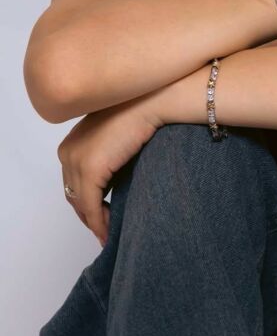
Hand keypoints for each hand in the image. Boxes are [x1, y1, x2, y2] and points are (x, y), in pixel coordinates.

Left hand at [57, 94, 160, 246]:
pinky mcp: (90, 169)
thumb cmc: (141, 113)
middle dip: (86, 214)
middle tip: (102, 230)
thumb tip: (114, 181)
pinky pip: (90, 205)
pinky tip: (108, 230)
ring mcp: (76, 160)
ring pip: (79, 202)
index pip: (72, 180)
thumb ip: (109, 155)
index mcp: (72, 142)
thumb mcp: (117, 137)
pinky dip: (98, 221)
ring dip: (92, 221)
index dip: (85, 201)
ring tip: (107, 233)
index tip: (99, 215)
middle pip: (72, 193)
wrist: (150, 102)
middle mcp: (67, 152)